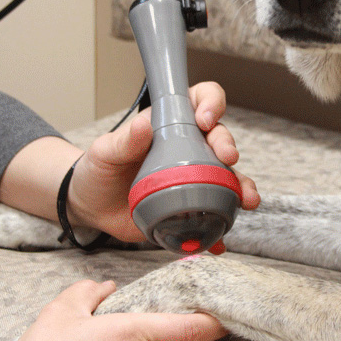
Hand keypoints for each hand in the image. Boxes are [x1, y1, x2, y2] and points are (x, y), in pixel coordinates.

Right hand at [0, 280, 225, 340]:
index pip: (193, 328)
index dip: (216, 319)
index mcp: (136, 336)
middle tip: (161, 308)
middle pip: (176, 340)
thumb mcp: (62, 311)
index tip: (228, 309)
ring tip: (112, 334)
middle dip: (174, 324)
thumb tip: (106, 288)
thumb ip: (89, 292)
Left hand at [69, 82, 260, 242]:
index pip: (201, 99)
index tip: (205, 119)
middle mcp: (190, 146)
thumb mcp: (105, 151)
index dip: (211, 102)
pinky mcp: (191, 206)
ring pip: (228, 176)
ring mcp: (195, 177)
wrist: (92, 206)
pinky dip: (221, 229)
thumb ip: (124, 140)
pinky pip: (213, 214)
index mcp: (172, 122)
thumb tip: (143, 125)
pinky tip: (220, 241)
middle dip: (229, 145)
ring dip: (242, 187)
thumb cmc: (99, 169)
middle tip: (228, 158)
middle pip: (221, 137)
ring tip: (247, 201)